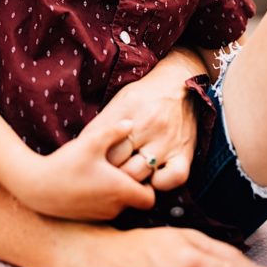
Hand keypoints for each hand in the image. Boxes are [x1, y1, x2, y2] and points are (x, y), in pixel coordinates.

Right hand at [14, 119, 154, 219]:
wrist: (36, 187)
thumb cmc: (66, 164)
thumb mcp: (91, 142)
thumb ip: (113, 131)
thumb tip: (131, 123)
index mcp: (120, 191)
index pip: (150, 198)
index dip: (149, 184)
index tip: (137, 168)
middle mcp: (114, 208)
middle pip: (136, 201)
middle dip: (133, 186)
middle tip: (120, 166)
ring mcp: (101, 215)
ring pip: (120, 206)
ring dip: (117, 192)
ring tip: (103, 172)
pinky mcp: (88, 218)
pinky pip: (106, 210)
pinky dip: (104, 199)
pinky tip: (90, 181)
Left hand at [91, 49, 201, 191]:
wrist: (179, 83)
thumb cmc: (144, 95)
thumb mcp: (121, 100)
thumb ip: (103, 123)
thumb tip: (81, 146)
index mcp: (127, 109)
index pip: (100, 141)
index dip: (92, 154)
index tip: (91, 160)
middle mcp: (147, 125)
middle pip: (117, 160)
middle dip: (107, 169)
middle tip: (105, 173)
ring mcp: (167, 140)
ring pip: (139, 172)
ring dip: (128, 180)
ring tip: (125, 179)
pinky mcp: (185, 153)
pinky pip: (173, 178)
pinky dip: (160, 183)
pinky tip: (153, 178)